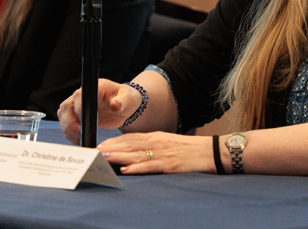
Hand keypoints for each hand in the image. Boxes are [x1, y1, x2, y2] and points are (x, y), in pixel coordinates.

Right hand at [57, 79, 140, 143]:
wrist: (125, 105)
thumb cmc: (127, 99)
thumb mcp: (129, 99)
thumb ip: (123, 101)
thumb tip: (115, 105)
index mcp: (96, 87)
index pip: (80, 96)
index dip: (79, 109)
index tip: (84, 122)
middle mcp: (83, 94)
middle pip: (66, 106)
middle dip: (70, 122)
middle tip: (80, 134)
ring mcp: (77, 104)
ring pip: (63, 115)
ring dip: (68, 129)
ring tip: (78, 140)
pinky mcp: (76, 114)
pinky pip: (66, 123)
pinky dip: (69, 133)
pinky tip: (78, 140)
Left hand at [97, 131, 215, 174]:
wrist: (213, 151)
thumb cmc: (192, 149)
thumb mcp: (170, 143)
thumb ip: (154, 145)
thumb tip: (135, 153)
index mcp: (158, 136)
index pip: (131, 138)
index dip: (114, 141)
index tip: (99, 146)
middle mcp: (159, 142)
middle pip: (130, 145)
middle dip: (111, 148)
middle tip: (94, 153)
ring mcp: (164, 153)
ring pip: (137, 154)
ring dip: (119, 156)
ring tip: (104, 158)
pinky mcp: (171, 164)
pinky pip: (152, 166)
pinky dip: (138, 168)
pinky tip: (127, 170)